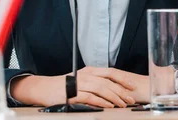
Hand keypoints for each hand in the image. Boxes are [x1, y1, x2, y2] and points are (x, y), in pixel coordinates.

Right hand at [10, 67, 144, 107]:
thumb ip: (95, 83)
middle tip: (130, 99)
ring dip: (114, 97)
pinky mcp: (74, 93)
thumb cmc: (63, 86)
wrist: (44, 88)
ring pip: (101, 88)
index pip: (110, 72)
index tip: (132, 86)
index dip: (123, 78)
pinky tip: (108, 106)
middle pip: (108, 80)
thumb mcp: (81, 81)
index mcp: (90, 71)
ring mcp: (80, 83)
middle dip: (122, 90)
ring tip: (122, 104)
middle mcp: (86, 75)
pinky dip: (101, 102)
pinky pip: (90, 97)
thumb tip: (111, 90)